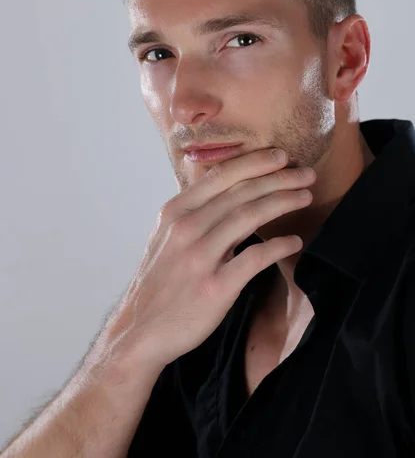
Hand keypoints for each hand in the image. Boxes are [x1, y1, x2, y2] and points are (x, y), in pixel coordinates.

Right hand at [100, 149, 315, 370]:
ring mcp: (200, 257)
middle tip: (306, 174)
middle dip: (279, 178)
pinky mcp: (215, 287)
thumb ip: (193, 211)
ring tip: (306, 197)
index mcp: (176, 212)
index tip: (280, 156)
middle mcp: (187, 228)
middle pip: (241, 192)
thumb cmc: (160, 282)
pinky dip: (278, 246)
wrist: (141, 331)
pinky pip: (255, 258)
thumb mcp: (166, 236)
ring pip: (249, 216)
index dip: (255, 162)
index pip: (221, 175)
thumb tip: (221, 187)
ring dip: (283, 202)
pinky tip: (294, 241)